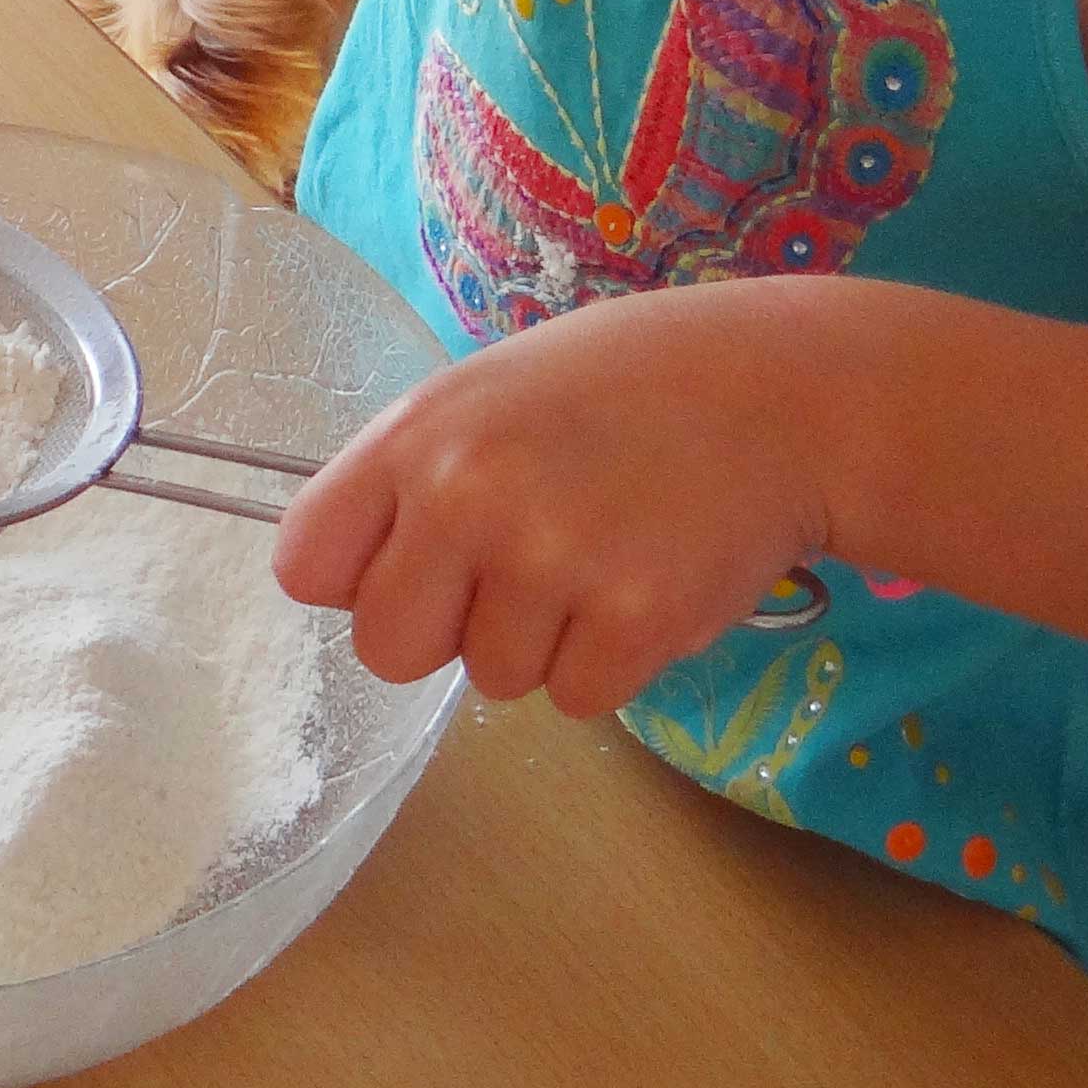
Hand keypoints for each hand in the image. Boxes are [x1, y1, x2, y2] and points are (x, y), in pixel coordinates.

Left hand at [270, 289, 839, 717]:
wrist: (782, 392)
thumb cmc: (624, 388)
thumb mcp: (490, 394)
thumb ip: (413, 479)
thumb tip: (347, 583)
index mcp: (419, 434)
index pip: (306, 563)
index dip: (357, 578)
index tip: (410, 564)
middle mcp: (468, 496)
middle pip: (387, 649)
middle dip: (444, 631)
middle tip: (518, 570)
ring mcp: (551, 563)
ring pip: (493, 679)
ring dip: (544, 640)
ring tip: (605, 548)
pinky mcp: (633, 622)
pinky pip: (575, 699)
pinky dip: (611, 662)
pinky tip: (648, 578)